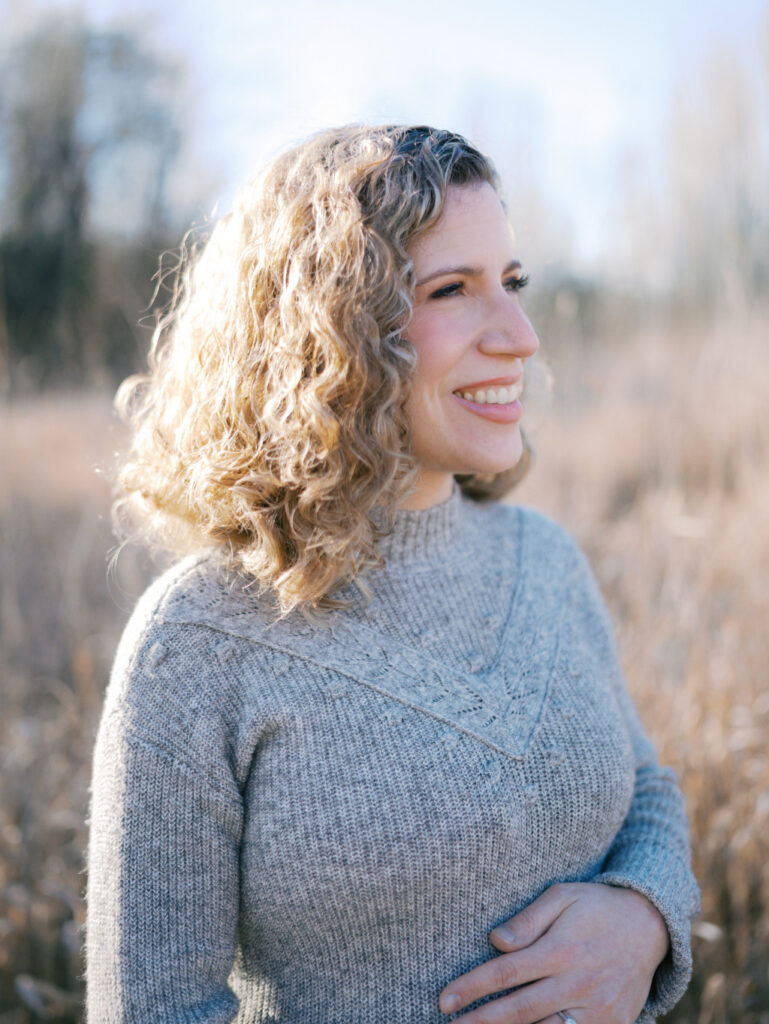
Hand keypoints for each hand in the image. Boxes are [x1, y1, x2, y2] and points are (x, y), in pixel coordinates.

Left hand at [438, 882, 669, 1022]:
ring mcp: (598, 1011)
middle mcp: (579, 984)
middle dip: (481, 1022)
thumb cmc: (596, 906)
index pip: (506, 973)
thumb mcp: (563, 896)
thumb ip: (528, 919)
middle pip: (520, 1011)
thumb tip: (496, 941)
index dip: (472, 988)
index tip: (444, 1000)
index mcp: (562, 950)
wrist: (650, 926)